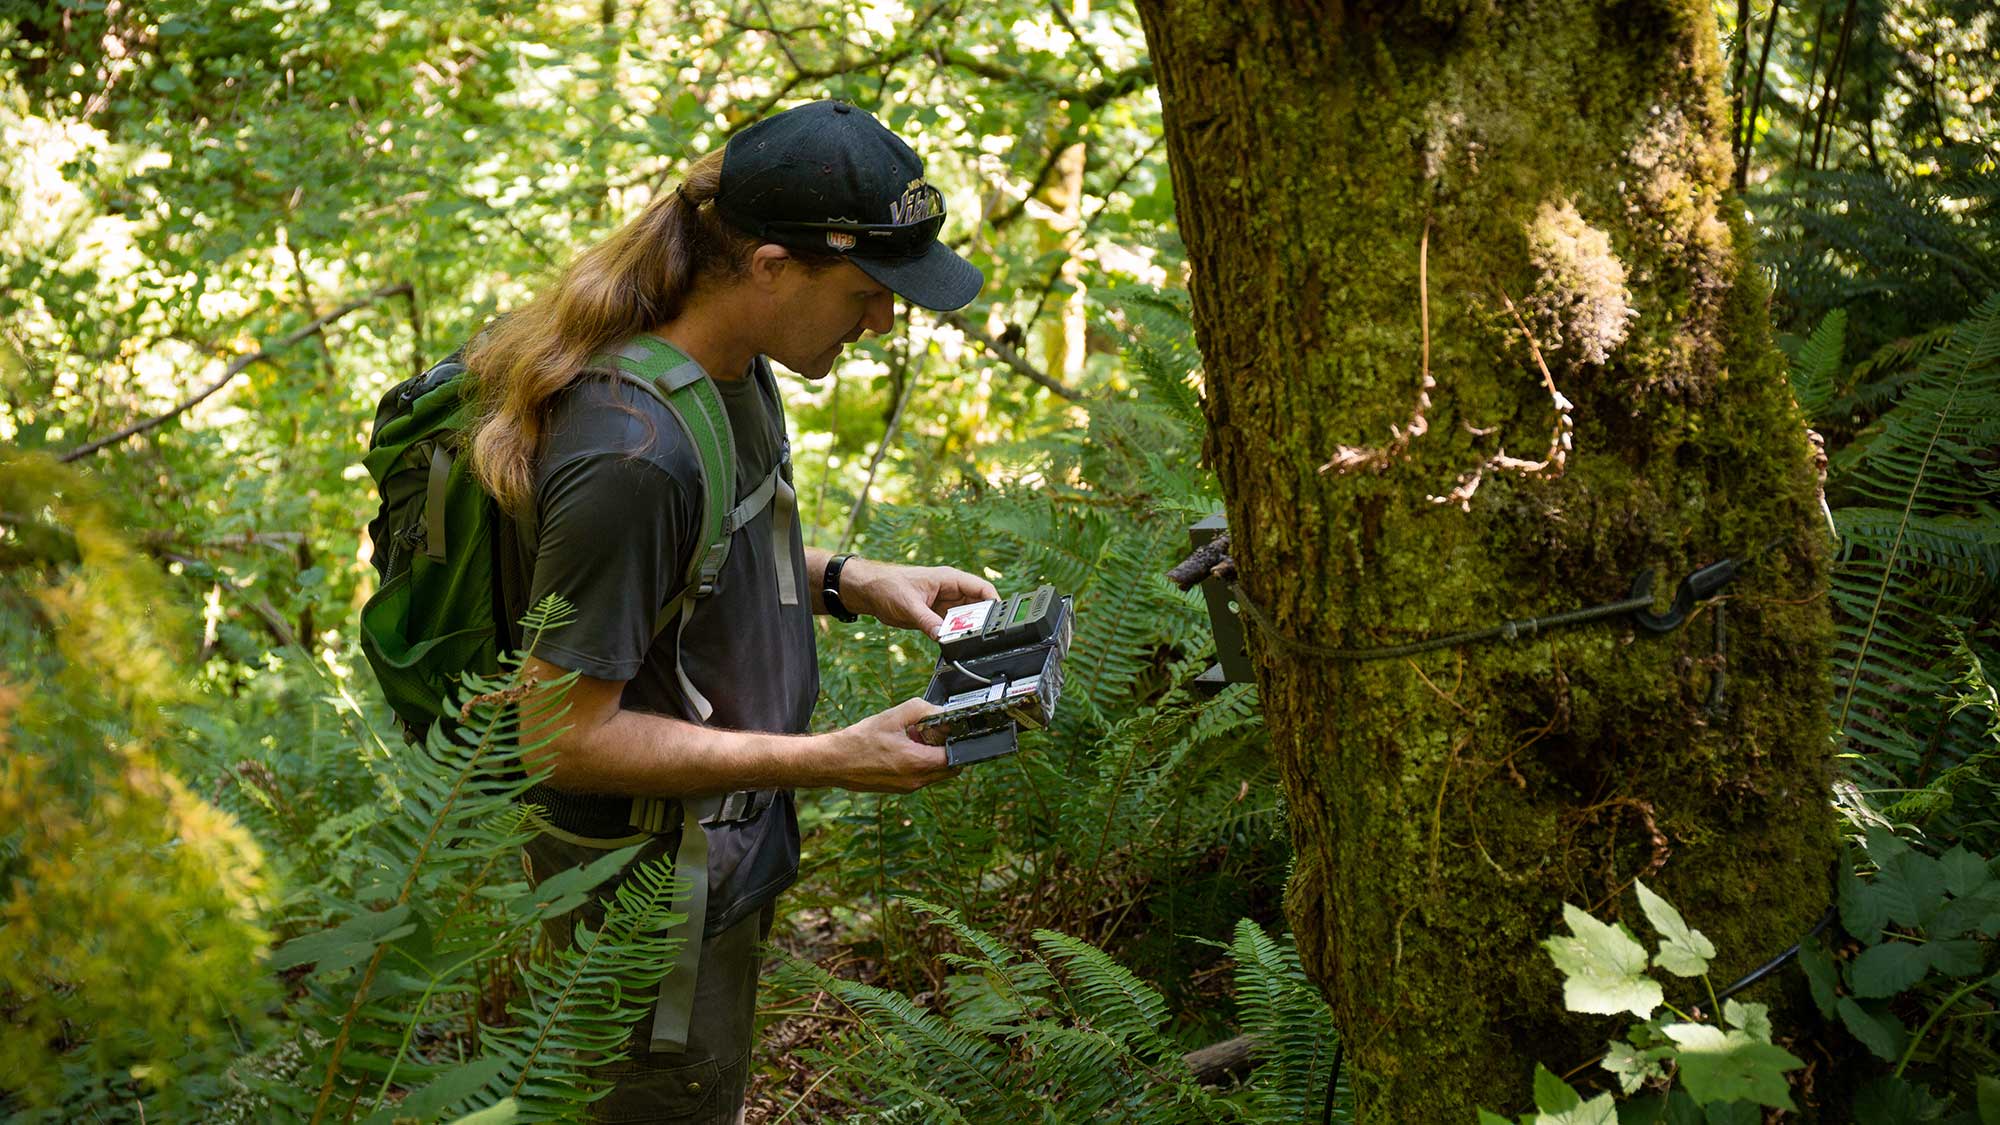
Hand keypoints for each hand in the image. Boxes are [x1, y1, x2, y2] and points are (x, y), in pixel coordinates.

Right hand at [824, 698, 957, 792]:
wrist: (834, 762)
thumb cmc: (859, 741)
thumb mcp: (893, 716)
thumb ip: (922, 710)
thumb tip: (940, 711)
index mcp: (917, 763)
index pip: (955, 757)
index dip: (955, 741)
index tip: (947, 730)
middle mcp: (916, 780)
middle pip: (949, 768)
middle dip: (945, 750)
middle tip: (931, 733)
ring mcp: (908, 787)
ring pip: (934, 773)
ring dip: (931, 757)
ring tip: (912, 740)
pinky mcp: (899, 789)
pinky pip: (920, 777)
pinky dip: (918, 764)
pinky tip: (902, 749)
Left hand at [841, 557, 998, 636]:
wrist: (868, 592)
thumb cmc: (887, 585)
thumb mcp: (909, 604)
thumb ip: (927, 621)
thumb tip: (943, 636)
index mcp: (949, 579)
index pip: (981, 588)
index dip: (994, 603)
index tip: (999, 619)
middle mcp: (951, 592)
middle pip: (978, 607)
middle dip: (982, 622)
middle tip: (979, 636)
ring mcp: (944, 606)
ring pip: (966, 620)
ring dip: (967, 631)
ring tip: (966, 642)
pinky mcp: (936, 618)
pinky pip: (952, 628)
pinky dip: (955, 636)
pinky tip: (954, 644)